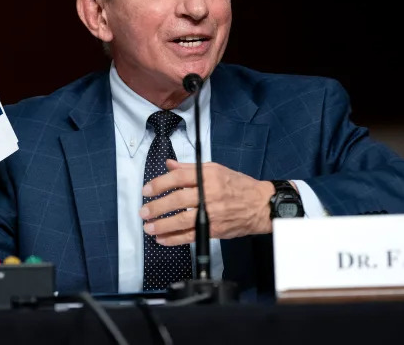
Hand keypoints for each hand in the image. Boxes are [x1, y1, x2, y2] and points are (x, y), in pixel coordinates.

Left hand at [139, 160, 274, 245]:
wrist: (260, 205)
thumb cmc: (238, 185)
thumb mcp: (215, 169)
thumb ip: (189, 168)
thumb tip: (169, 165)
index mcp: (208, 176)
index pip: (178, 177)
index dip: (160, 184)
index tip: (147, 190)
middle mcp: (209, 194)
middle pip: (177, 199)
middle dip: (157, 207)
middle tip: (144, 211)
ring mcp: (212, 213)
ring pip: (182, 220)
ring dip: (162, 225)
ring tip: (149, 227)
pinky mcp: (214, 229)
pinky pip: (191, 236)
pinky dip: (174, 239)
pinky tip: (162, 239)